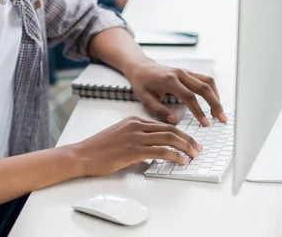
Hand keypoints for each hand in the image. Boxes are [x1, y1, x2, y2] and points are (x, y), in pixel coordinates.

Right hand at [72, 116, 201, 176]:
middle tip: (197, 148)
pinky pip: (160, 151)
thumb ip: (136, 138)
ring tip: (193, 155)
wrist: (83, 154)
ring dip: (184, 147)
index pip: (162, 124)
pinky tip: (181, 161)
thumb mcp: (120, 136)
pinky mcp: (133, 150)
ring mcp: (135, 137)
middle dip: (187, 139)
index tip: (189, 141)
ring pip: (168, 138)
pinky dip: (174, 156)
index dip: (179, 133)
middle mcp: (136, 126)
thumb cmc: (99, 148)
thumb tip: (154, 149)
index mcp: (134, 120)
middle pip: (169, 129)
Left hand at [125, 60, 226, 126]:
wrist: (141, 67)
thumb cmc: (142, 83)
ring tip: (219, 113)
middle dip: (215, 104)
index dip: (199, 111)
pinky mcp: (188, 72)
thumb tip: (174, 121)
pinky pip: (205, 79)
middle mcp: (180, 74)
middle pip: (204, 87)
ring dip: (216, 97)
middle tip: (222, 119)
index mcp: (170, 80)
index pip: (189, 97)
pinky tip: (214, 102)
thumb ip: (159, 110)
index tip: (206, 124)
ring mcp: (185, 71)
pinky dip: (212, 90)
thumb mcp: (145, 98)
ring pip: (208, 81)